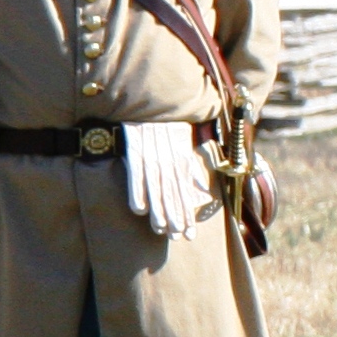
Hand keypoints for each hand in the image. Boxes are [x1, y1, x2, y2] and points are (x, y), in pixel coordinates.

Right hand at [123, 122, 210, 240]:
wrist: (153, 98)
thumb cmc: (168, 123)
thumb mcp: (184, 143)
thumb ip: (191, 167)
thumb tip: (202, 187)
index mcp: (180, 160)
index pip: (184, 192)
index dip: (187, 213)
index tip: (189, 233)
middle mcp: (168, 161)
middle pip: (171, 194)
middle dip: (174, 216)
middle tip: (176, 237)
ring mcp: (151, 157)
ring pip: (156, 188)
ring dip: (158, 209)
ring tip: (160, 229)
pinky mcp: (135, 151)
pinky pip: (136, 175)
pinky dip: (137, 191)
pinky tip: (138, 209)